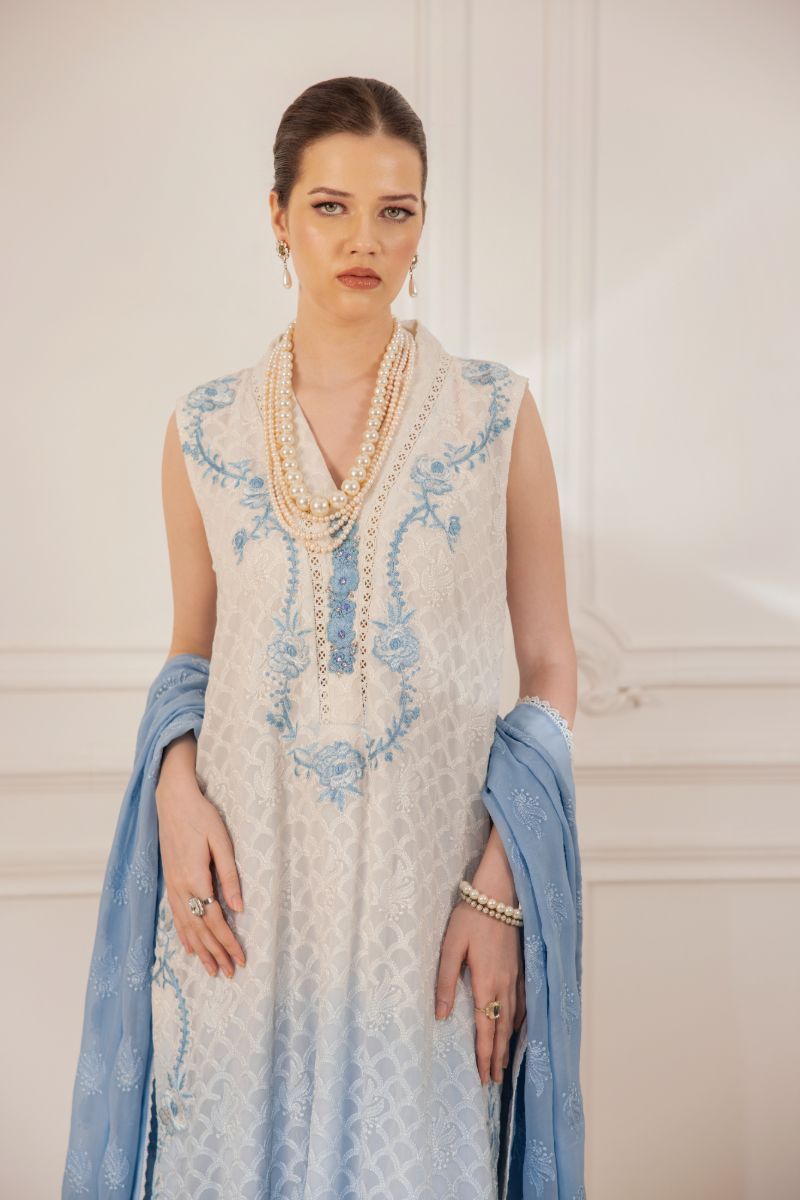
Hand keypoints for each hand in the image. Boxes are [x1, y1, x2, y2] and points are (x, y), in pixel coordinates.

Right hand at [155, 744, 245, 978]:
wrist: (172, 800)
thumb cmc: (202, 816)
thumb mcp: (222, 841)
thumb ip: (230, 876)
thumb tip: (239, 908)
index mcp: (197, 880)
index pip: (216, 921)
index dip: (229, 943)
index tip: (242, 959)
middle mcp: (181, 888)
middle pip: (201, 930)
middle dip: (216, 954)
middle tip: (230, 974)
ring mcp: (172, 886)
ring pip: (187, 927)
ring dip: (200, 951)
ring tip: (212, 971)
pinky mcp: (170, 881)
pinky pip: (176, 916)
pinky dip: (183, 935)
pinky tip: (189, 948)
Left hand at [434, 898, 525, 1084]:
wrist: (499, 894)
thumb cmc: (471, 917)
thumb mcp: (451, 947)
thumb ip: (445, 982)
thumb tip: (440, 1016)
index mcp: (485, 983)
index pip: (485, 1029)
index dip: (484, 1055)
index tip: (483, 1078)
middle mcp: (505, 985)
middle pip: (502, 1029)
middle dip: (498, 1057)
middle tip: (494, 1081)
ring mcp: (517, 976)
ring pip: (514, 1018)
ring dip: (509, 1043)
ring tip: (505, 1063)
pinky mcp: (522, 967)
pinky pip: (523, 1003)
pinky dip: (519, 1022)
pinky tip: (517, 1027)